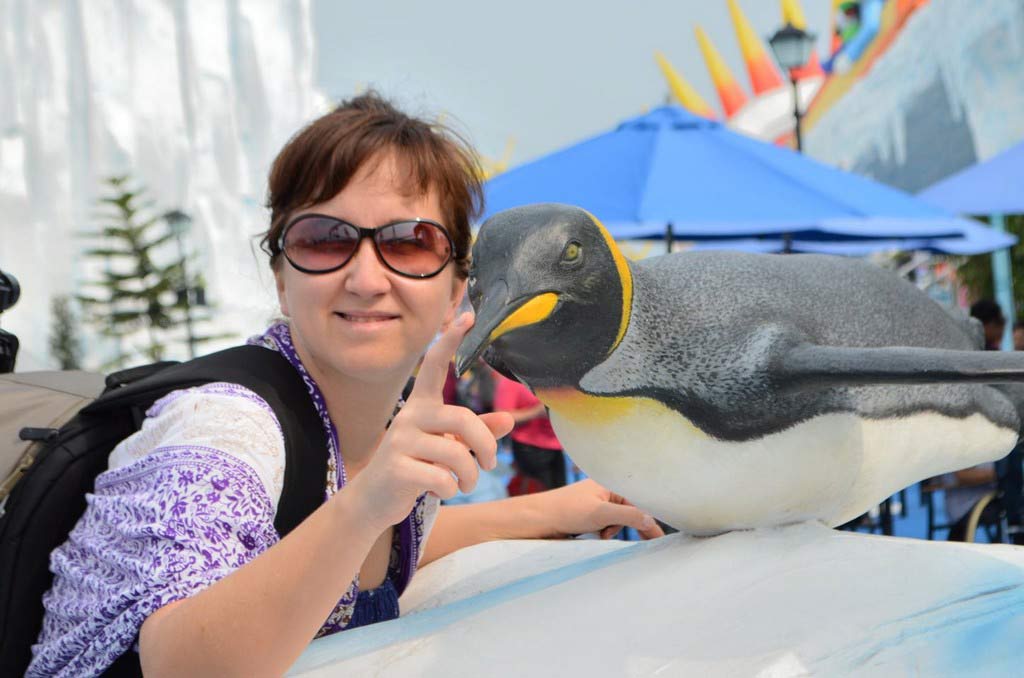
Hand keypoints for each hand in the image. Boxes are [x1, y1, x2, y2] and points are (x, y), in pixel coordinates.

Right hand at [343, 313, 514, 533]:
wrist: (373, 500)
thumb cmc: (415, 467)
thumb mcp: (446, 447)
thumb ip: (475, 433)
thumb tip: (508, 421)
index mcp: (421, 406)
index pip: (433, 366)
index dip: (450, 341)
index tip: (467, 316)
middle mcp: (409, 416)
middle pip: (463, 418)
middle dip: (485, 445)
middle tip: (490, 463)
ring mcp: (400, 441)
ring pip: (456, 452)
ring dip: (470, 474)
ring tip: (466, 483)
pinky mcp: (396, 468)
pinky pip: (441, 477)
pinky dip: (451, 488)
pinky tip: (443, 490)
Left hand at [539, 479, 663, 539]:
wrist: (535, 521)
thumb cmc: (566, 511)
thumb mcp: (601, 513)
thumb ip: (628, 516)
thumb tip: (651, 521)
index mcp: (609, 485)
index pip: (638, 502)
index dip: (650, 520)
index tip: (661, 539)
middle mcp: (603, 493)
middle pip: (629, 512)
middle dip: (630, 526)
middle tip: (648, 545)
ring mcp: (594, 506)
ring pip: (616, 523)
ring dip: (612, 532)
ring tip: (600, 535)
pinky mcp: (586, 519)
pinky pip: (604, 528)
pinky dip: (603, 535)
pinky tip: (594, 537)